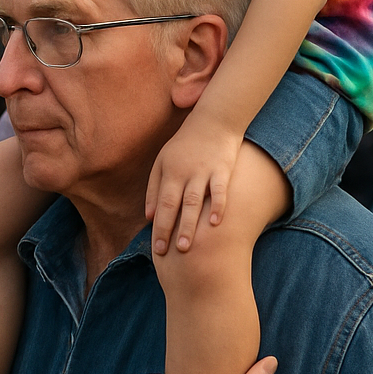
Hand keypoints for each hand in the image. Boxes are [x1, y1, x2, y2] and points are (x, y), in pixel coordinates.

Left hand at [146, 116, 242, 254]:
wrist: (214, 120)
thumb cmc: (186, 144)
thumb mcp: (164, 161)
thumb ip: (155, 187)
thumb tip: (149, 216)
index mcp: (169, 171)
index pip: (162, 204)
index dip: (159, 226)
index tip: (157, 248)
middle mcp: (184, 172)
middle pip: (175, 205)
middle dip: (170, 230)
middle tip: (166, 253)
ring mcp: (204, 171)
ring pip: (195, 202)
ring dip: (189, 225)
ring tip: (186, 248)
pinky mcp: (223, 169)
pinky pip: (220, 190)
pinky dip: (218, 207)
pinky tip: (215, 224)